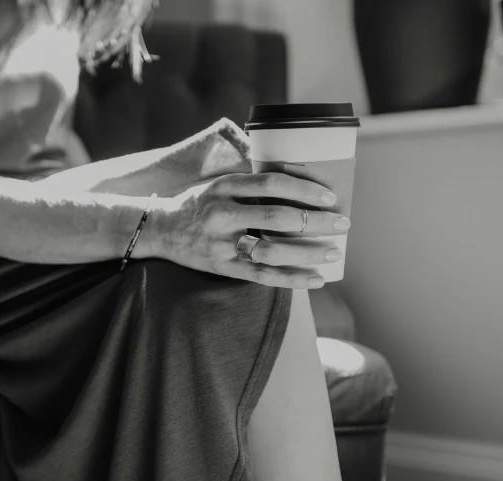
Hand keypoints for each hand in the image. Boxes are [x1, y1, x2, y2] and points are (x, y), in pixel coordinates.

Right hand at [149, 169, 350, 288]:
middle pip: (276, 217)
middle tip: (342, 224)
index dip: (304, 189)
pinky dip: (292, 279)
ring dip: (307, 253)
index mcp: (224, 186)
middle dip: (315, 221)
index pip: (271, 184)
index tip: (330, 198)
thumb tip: (301, 180)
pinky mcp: (222, 267)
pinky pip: (262, 276)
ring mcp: (221, 243)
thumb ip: (252, 184)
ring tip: (333, 252)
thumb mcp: (220, 184)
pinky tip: (315, 279)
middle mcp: (221, 214)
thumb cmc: (199, 204)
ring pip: (271, 250)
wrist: (160, 229)